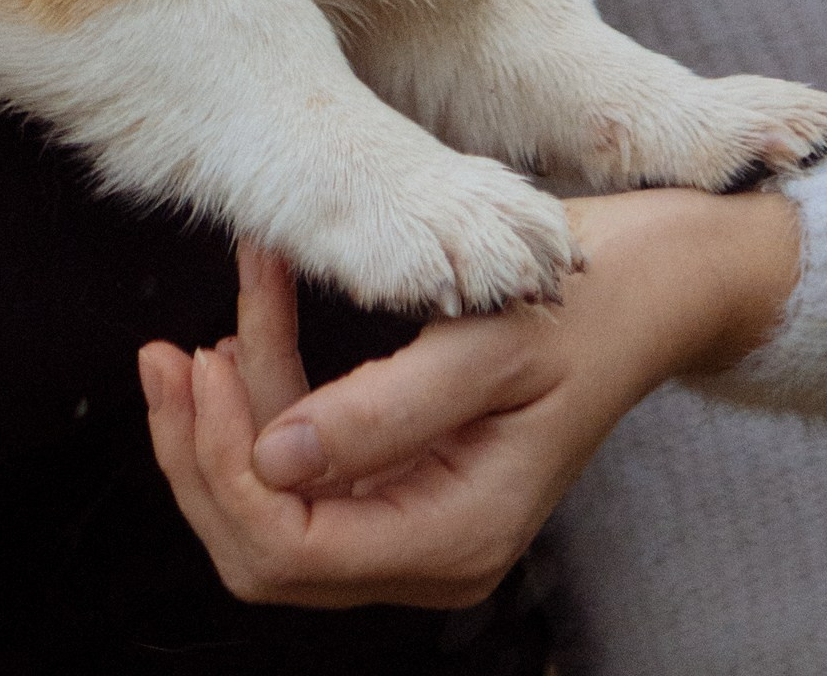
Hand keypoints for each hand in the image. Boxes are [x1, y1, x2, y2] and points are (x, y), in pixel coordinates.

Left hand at [140, 189, 802, 610]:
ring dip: (229, 412)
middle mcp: (431, 546)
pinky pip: (312, 453)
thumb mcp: (486, 342)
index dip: (220, 470)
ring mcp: (419, 514)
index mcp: (456, 533)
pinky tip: (256, 306)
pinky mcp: (411, 470)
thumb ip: (381, 410)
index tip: (190, 365)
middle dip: (201, 452)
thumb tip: (273, 459)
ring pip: (277, 500)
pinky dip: (273, 384)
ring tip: (217, 308)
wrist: (659, 279)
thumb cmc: (588, 299)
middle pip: (265, 545)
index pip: (287, 548)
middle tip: (166, 351)